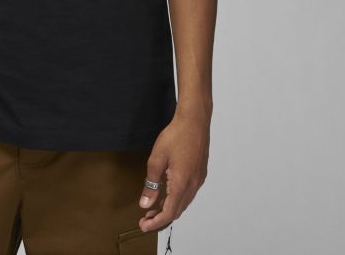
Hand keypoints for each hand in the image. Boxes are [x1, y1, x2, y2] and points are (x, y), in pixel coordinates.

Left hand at [137, 107, 210, 232]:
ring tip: (154, 208)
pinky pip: (189, 193)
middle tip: (146, 218)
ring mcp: (199, 179)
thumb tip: (146, 203)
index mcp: (182, 183)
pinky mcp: (201, 173)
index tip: (143, 225)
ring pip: (184, 203)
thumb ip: (151, 183)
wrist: (194, 120)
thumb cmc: (176, 135)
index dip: (155, 222)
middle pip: (177, 211)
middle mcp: (193, 185)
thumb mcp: (157, 159)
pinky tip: (168, 193)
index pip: (169, 213)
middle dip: (161, 218)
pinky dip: (177, 199)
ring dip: (170, 208)